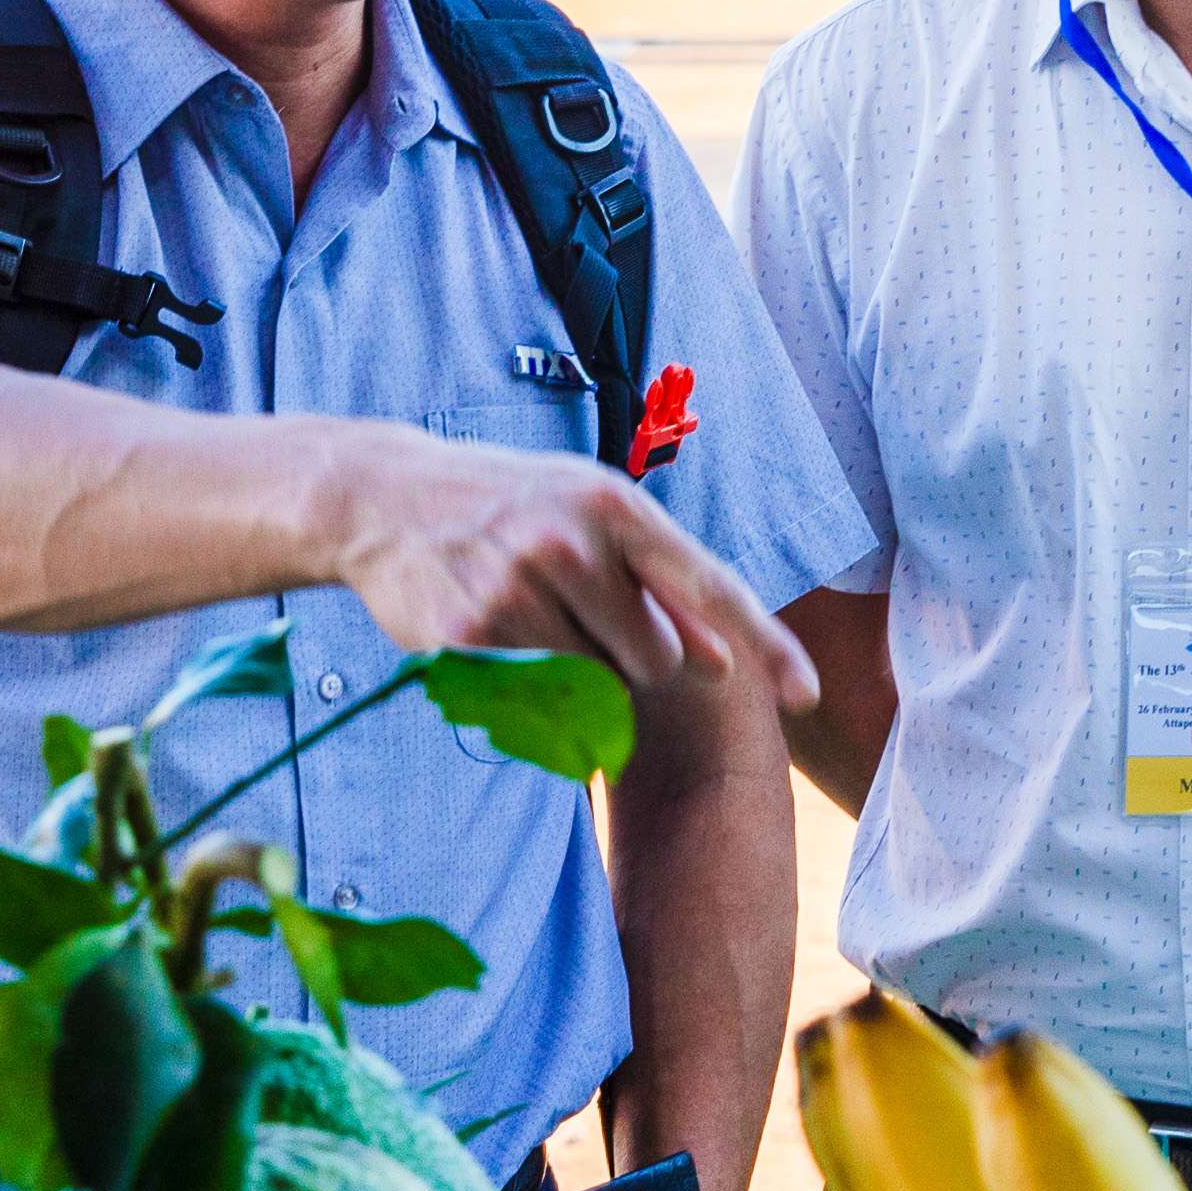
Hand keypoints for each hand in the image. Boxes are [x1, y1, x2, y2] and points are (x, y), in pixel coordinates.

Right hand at [337, 429, 817, 710]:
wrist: (385, 497)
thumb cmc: (511, 504)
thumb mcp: (589, 512)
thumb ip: (657, 580)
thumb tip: (721, 660)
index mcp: (615, 506)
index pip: (709, 586)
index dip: (764, 644)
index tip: (806, 693)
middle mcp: (572, 544)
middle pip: (657, 654)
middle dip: (641, 657)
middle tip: (586, 615)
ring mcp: (518, 588)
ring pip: (592, 676)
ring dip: (577, 663)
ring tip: (529, 606)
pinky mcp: (472, 633)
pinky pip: (533, 687)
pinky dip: (527, 672)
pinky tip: (491, 618)